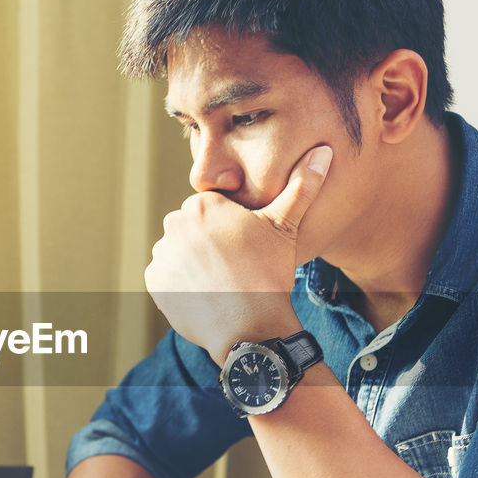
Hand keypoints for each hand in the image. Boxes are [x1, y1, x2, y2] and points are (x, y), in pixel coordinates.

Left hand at [145, 145, 332, 361]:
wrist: (250, 326)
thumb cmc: (269, 274)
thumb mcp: (285, 228)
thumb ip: (301, 187)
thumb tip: (323, 151)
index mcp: (203, 204)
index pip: (210, 211)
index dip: (228, 231)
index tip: (242, 250)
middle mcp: (176, 223)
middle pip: (190, 231)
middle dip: (206, 245)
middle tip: (232, 268)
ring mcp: (162, 253)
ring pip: (177, 254)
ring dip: (191, 265)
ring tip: (218, 283)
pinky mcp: (154, 281)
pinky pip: (166, 278)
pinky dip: (180, 286)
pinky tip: (203, 295)